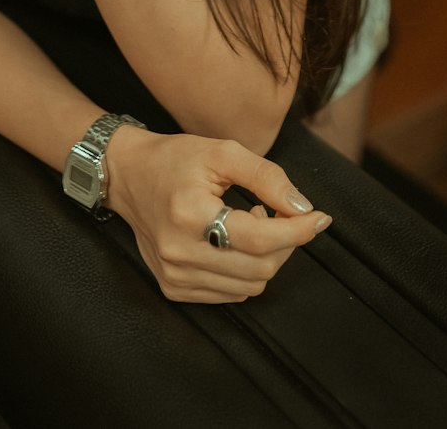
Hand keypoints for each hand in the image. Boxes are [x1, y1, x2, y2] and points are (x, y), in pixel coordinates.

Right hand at [104, 126, 332, 304]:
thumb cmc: (174, 159)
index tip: (319, 217)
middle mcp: (179, 251)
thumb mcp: (222, 152)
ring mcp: (174, 275)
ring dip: (264, 257)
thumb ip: (267, 177)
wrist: (127, 176)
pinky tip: (232, 242)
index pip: (259, 238)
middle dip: (283, 243)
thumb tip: (302, 207)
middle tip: (275, 212)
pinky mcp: (173, 287)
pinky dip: (244, 271)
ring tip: (248, 222)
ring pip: (249, 286)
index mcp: (189, 213)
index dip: (297, 230)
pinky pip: (230, 293)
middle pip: (260, 268)